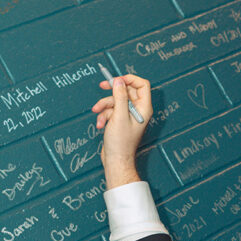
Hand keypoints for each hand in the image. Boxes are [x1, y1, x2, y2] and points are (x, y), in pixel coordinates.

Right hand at [91, 73, 151, 188]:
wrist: (116, 160)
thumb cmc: (121, 143)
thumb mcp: (119, 116)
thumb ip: (120, 97)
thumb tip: (119, 81)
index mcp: (143, 108)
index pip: (142, 85)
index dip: (130, 79)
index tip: (117, 79)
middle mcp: (138, 110)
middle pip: (126, 91)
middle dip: (112, 92)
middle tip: (102, 86)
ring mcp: (128, 116)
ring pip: (115, 101)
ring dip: (104, 106)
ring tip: (98, 114)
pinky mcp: (120, 121)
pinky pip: (111, 111)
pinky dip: (104, 116)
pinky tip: (101, 125)